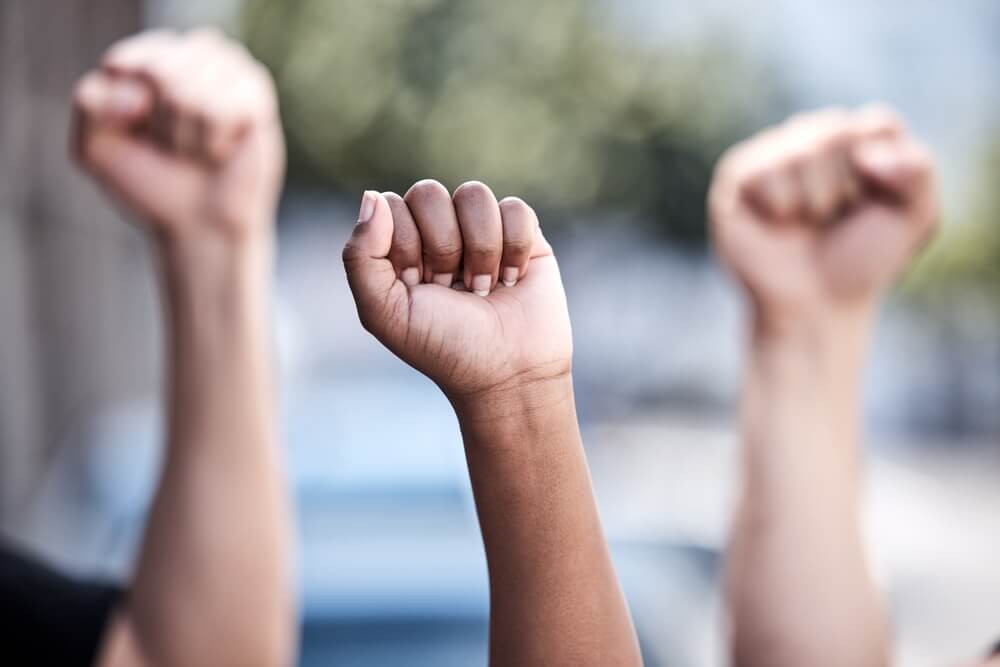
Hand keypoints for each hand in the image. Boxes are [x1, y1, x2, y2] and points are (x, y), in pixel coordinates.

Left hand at [73, 28, 283, 242]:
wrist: (201, 225)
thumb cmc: (152, 182)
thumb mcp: (94, 148)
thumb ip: (90, 103)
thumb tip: (141, 96)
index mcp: (148, 57)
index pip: (124, 62)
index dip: (126, 109)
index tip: (138, 135)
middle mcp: (190, 53)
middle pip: (160, 72)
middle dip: (162, 122)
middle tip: (175, 145)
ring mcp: (229, 69)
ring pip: (193, 92)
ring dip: (191, 134)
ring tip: (199, 148)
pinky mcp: (256, 95)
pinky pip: (224, 108)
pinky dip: (216, 140)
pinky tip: (223, 148)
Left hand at [342, 180, 571, 399]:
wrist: (508, 373)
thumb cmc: (444, 347)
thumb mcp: (385, 312)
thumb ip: (361, 256)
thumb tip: (373, 196)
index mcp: (399, 246)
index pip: (391, 206)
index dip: (405, 245)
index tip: (418, 286)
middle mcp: (438, 232)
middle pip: (429, 192)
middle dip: (443, 247)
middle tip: (451, 288)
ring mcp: (481, 230)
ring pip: (474, 194)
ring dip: (481, 249)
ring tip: (483, 289)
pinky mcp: (524, 234)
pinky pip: (515, 208)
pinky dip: (514, 248)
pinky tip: (512, 279)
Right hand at [709, 106, 937, 332]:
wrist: (816, 307)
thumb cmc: (861, 262)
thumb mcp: (916, 216)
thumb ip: (917, 168)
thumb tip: (863, 154)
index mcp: (854, 140)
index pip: (877, 123)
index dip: (883, 172)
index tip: (874, 207)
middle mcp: (810, 138)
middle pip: (837, 131)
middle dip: (846, 186)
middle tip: (834, 219)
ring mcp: (770, 155)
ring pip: (800, 148)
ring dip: (813, 199)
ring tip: (806, 223)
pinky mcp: (736, 178)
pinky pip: (763, 171)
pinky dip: (780, 205)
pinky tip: (777, 224)